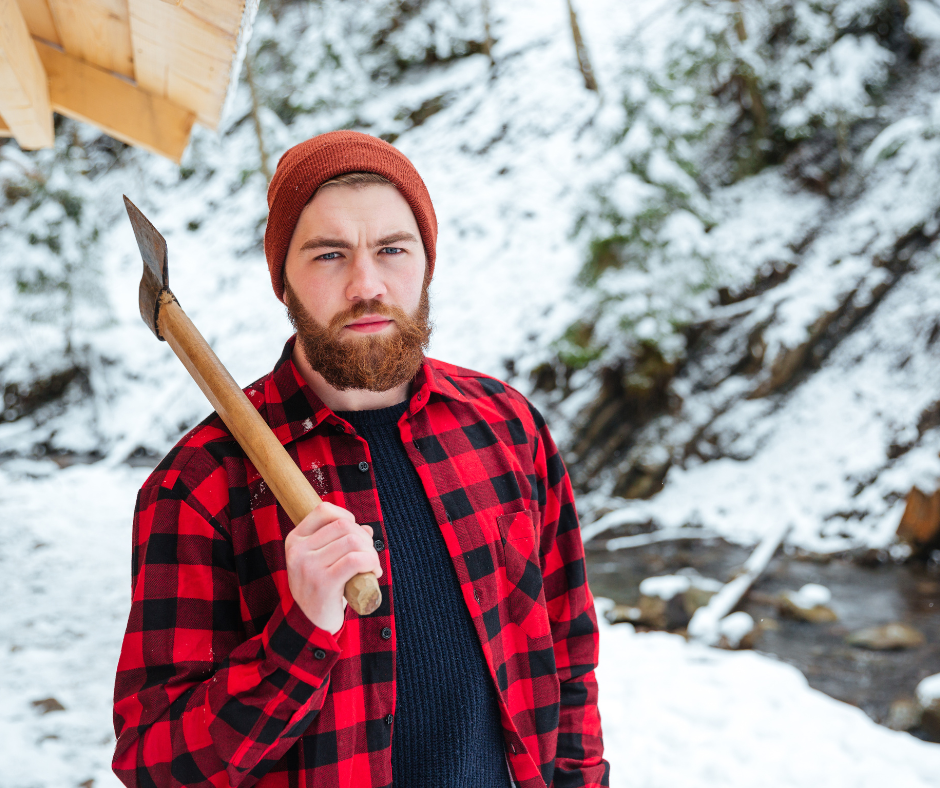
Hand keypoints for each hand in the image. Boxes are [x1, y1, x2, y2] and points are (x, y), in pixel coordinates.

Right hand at [284, 502, 382, 634]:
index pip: (324, 510)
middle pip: (344, 526)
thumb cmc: (322, 590)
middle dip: (365, 539)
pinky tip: (374, 573)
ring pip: (353, 542)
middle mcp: (298, 551)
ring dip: (371, 553)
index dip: (347, 517)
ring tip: (372, 567)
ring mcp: (308, 567)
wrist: (310, 625)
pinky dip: (371, 563)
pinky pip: (355, 560)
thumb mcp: (325, 561)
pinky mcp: (323, 583)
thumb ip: (342, 542)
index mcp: (295, 540)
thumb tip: (366, 529)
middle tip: (369, 557)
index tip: (355, 535)